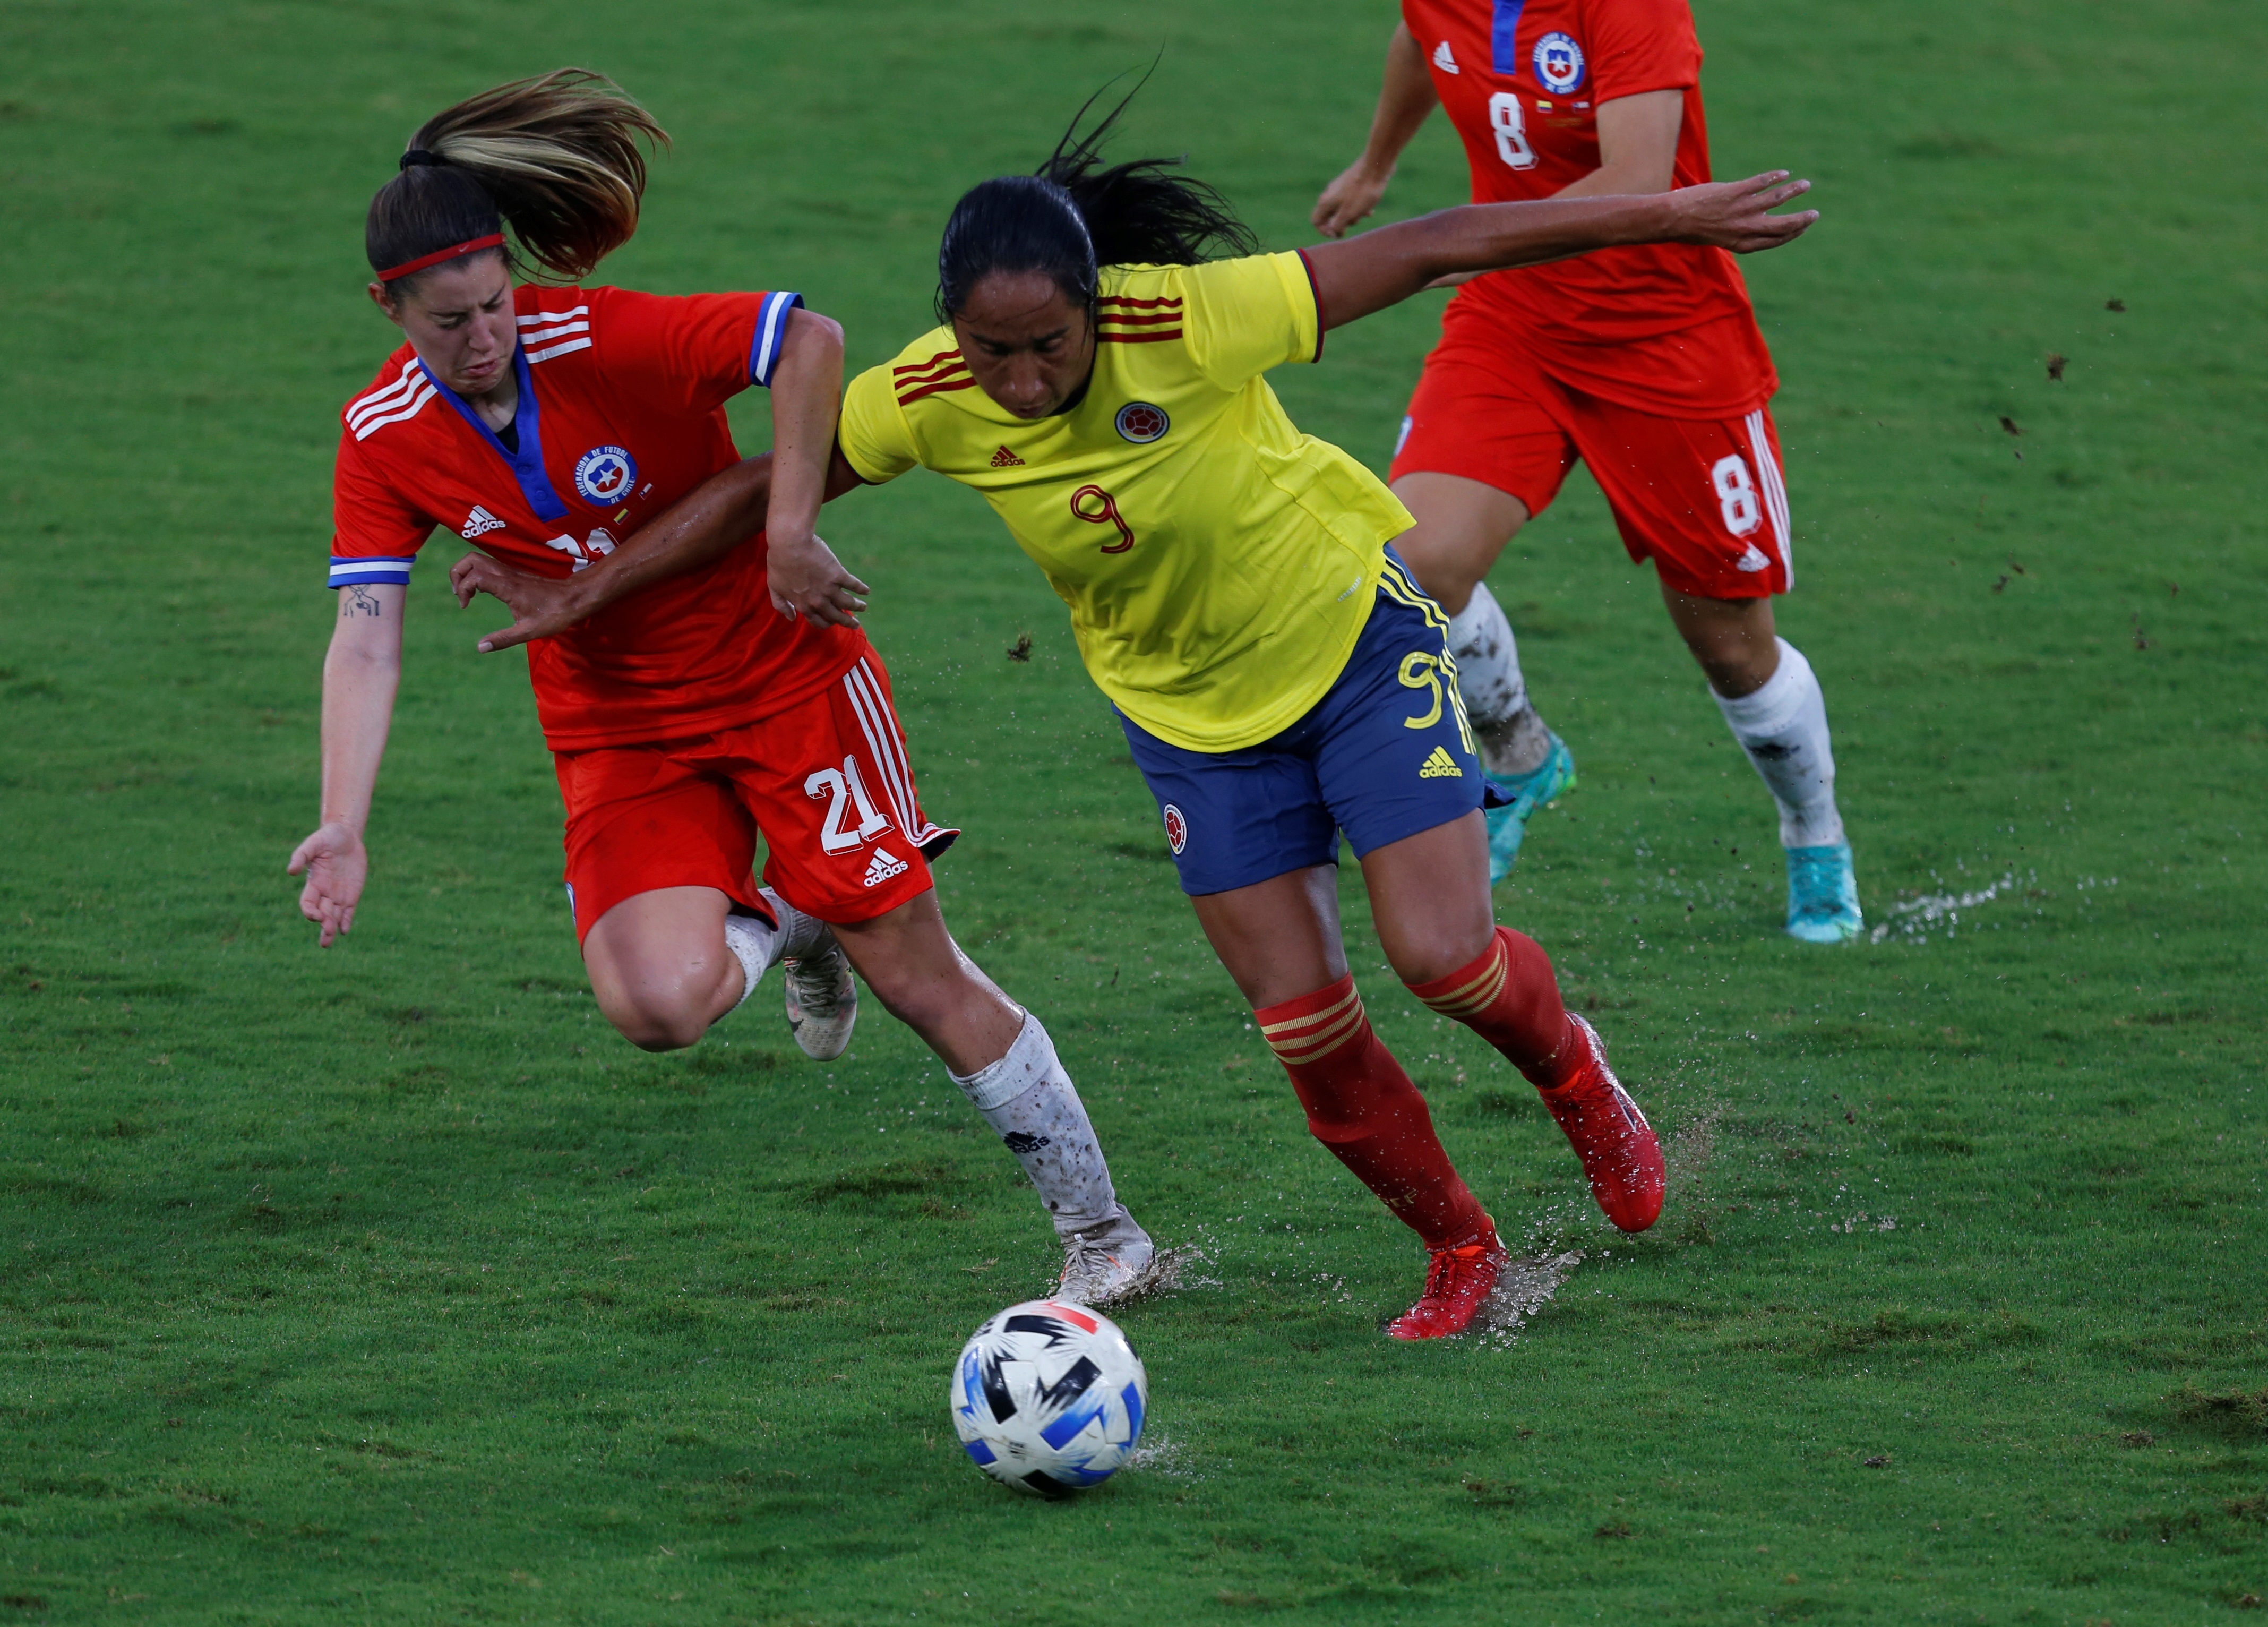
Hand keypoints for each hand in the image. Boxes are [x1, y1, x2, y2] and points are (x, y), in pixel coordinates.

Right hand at [288, 822, 366, 947]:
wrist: (347, 835)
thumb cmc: (328, 837)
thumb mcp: (313, 843)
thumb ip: (301, 856)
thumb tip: (290, 871)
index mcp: (314, 883)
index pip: (308, 902)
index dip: (309, 911)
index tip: (316, 916)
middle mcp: (325, 892)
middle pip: (321, 913)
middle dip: (323, 925)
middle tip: (327, 936)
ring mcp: (339, 894)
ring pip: (334, 916)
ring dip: (331, 929)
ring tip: (329, 940)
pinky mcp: (352, 893)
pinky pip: (348, 911)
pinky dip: (346, 921)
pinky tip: (344, 930)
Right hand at [450, 552, 587, 651]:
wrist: (575, 598)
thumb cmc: (554, 614)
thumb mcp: (528, 632)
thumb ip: (503, 639)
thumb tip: (480, 648)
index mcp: (507, 586)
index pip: (474, 576)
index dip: (463, 589)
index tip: (465, 606)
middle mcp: (506, 574)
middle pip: (470, 559)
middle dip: (457, 573)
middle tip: (460, 595)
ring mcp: (510, 571)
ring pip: (478, 559)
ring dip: (466, 573)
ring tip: (468, 594)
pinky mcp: (514, 573)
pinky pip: (488, 565)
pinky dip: (477, 573)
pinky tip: (481, 592)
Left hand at [765, 530, 869, 626]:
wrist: (789, 544)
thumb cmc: (779, 563)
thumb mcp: (774, 587)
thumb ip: (781, 605)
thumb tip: (792, 617)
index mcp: (803, 605)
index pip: (819, 622)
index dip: (828, 624)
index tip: (834, 623)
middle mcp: (818, 601)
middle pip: (837, 617)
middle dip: (848, 622)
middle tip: (855, 624)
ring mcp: (829, 589)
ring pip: (848, 604)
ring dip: (858, 607)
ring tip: (864, 607)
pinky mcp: (838, 575)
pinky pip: (854, 585)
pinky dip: (861, 589)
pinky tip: (866, 591)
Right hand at [1313, 161, 1392, 238]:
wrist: (1376, 166)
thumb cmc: (1362, 192)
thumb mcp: (1349, 213)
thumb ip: (1337, 225)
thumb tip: (1333, 231)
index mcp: (1326, 202)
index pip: (1316, 221)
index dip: (1325, 231)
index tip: (1338, 234)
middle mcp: (1330, 194)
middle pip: (1330, 216)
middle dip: (1343, 223)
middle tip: (1355, 221)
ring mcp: (1340, 188)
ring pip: (1342, 209)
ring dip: (1353, 215)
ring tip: (1365, 212)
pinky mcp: (1351, 184)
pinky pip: (1351, 201)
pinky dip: (1359, 207)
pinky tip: (1370, 209)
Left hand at [1665, 171, 1817, 253]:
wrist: (1673, 218)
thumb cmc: (1692, 229)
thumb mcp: (1718, 238)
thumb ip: (1738, 233)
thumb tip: (1754, 225)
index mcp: (1741, 244)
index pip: (1775, 241)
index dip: (1792, 234)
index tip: (1802, 227)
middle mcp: (1745, 229)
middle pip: (1783, 225)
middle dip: (1802, 220)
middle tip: (1814, 214)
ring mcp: (1742, 210)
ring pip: (1777, 200)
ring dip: (1794, 191)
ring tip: (1805, 185)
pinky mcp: (1736, 192)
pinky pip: (1762, 183)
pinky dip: (1775, 177)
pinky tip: (1784, 174)